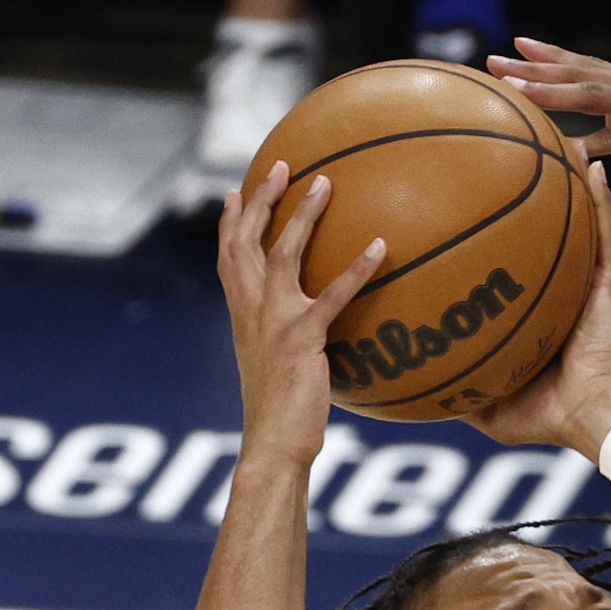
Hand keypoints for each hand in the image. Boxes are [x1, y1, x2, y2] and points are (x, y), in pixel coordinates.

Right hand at [216, 149, 387, 466]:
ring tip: (327, 183)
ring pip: (284, 253)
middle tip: (282, 165)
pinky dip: (358, 269)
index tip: (238, 191)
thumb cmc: (281, 415)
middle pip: (248, 241)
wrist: (273, 444)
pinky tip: (382, 247)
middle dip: (263, 200)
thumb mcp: (277, 367)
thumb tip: (315, 330)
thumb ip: (288, 338)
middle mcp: (251, 311)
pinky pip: (334, 295)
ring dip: (304, 215)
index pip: (228, 258)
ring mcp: (274, 322)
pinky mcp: (302, 338)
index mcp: (242, 315)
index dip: (232, 222)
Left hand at [468, 155, 610, 452]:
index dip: (488, 234)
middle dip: (526, 193)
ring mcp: (587, 281)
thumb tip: (406, 379)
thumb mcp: (483, 402)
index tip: (457, 202)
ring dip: (569, 179)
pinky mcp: (610, 281)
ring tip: (554, 137)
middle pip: (541, 230)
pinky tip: (591, 166)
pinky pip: (606, 232)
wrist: (592, 418)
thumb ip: (450, 386)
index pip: (509, 264)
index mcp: (534, 309)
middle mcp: (560, 287)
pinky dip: (602, 199)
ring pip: (578, 219)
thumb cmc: (544, 414)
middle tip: (497, 154)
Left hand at [488, 38, 610, 223]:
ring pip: (594, 94)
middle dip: (536, 66)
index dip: (551, 56)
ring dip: (551, 92)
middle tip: (496, 61)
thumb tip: (578, 140)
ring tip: (514, 90)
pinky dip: (589, 145)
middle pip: (583, 72)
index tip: (514, 46)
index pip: (588, 65)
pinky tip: (561, 150)